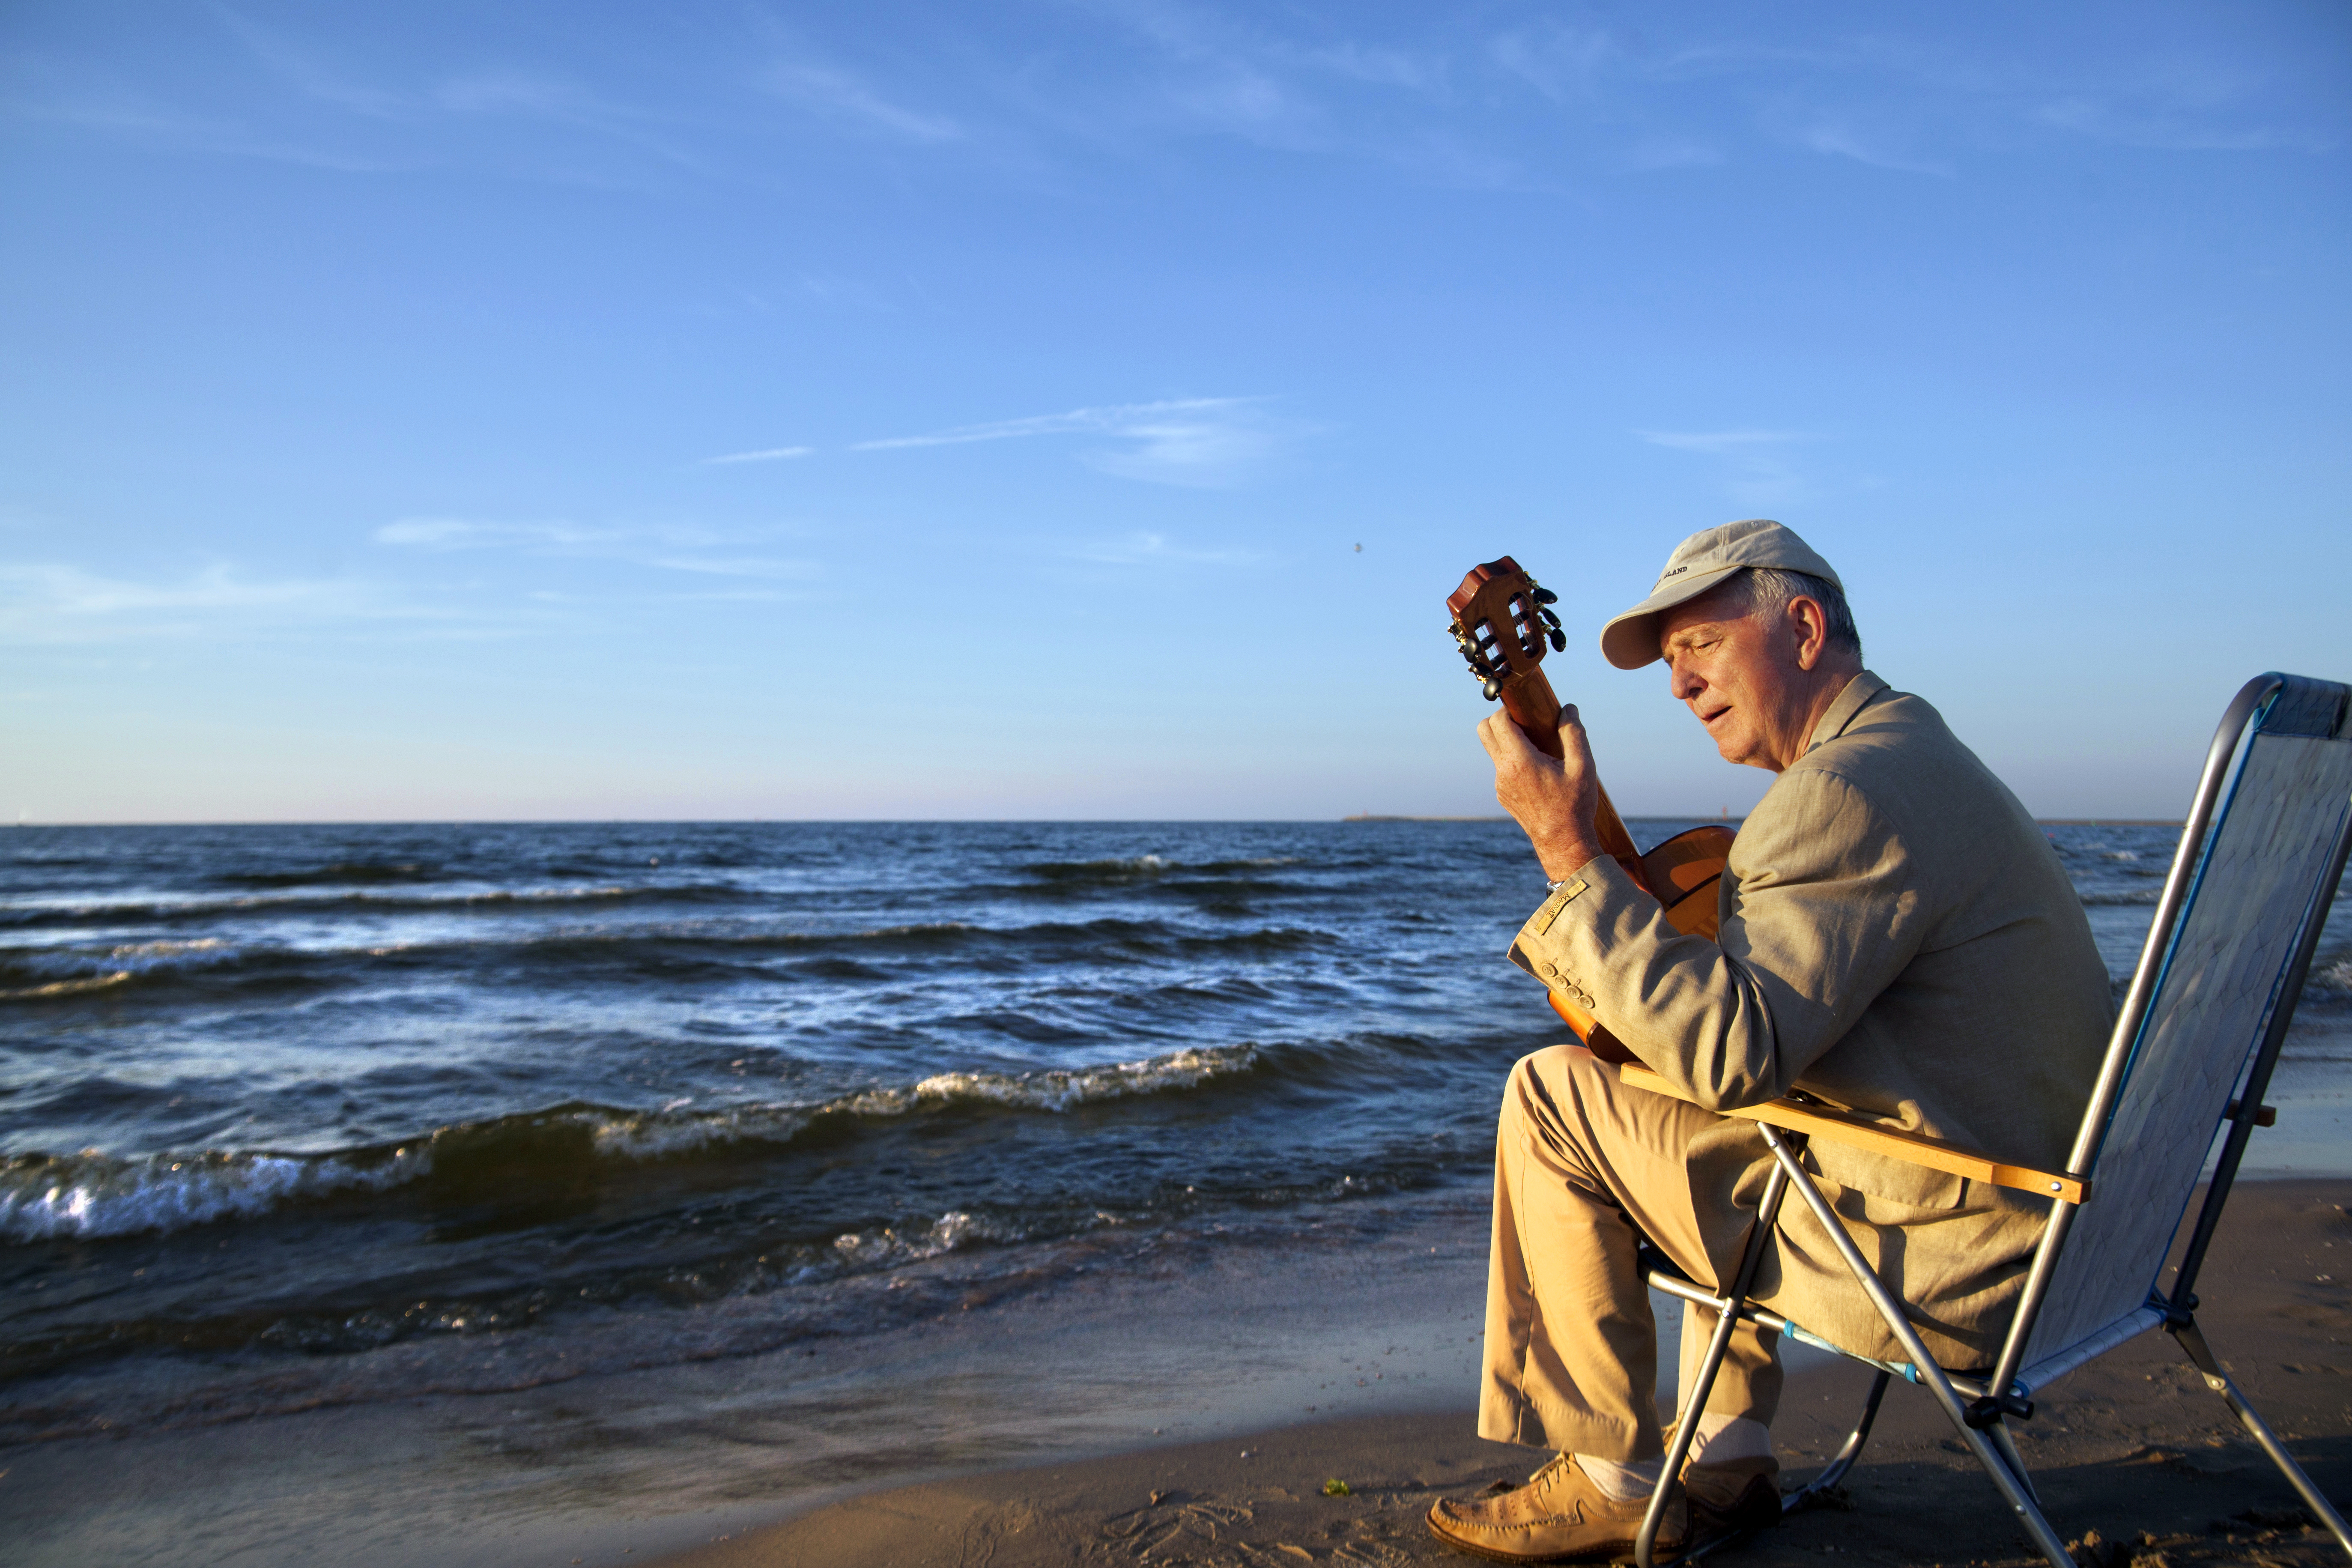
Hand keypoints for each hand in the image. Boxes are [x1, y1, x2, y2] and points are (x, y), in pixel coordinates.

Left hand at [1477, 702, 1606, 882]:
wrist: (1564, 843)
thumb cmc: (1575, 806)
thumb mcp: (1583, 767)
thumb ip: (1574, 733)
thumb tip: (1568, 709)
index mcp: (1520, 761)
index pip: (1498, 721)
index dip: (1509, 709)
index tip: (1527, 711)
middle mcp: (1504, 771)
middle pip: (1484, 731)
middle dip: (1501, 720)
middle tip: (1526, 723)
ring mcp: (1500, 785)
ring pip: (1494, 750)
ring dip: (1510, 742)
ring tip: (1540, 749)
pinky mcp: (1503, 795)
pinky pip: (1502, 768)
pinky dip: (1515, 760)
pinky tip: (1539, 770)